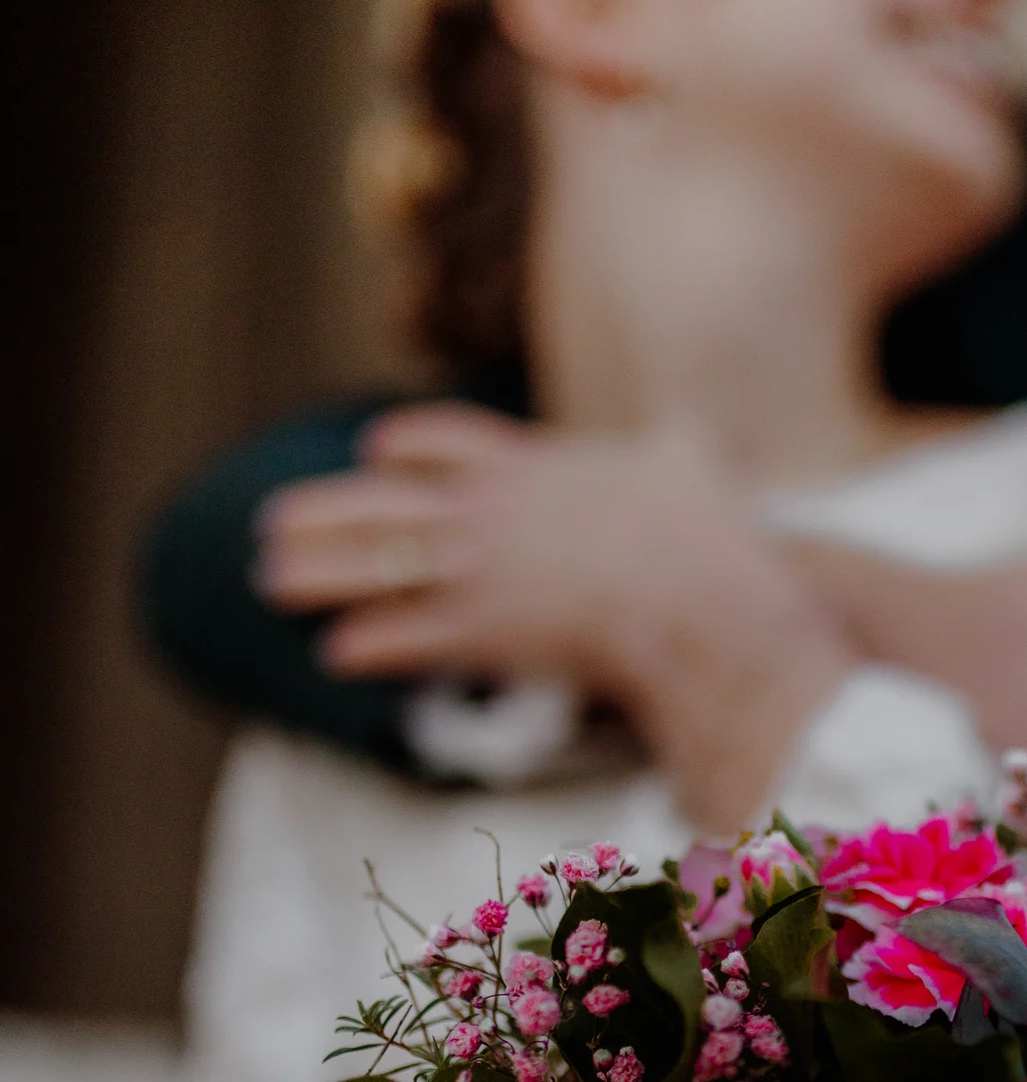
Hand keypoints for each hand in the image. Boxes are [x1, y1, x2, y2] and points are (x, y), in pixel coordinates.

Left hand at [256, 404, 852, 833]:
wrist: (693, 598)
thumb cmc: (703, 535)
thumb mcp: (691, 461)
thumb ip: (679, 441)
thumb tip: (694, 426)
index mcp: (537, 465)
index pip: (450, 442)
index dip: (405, 447)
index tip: (372, 449)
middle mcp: (491, 510)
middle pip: (388, 504)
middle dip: (326, 512)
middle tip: (274, 521)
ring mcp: (480, 570)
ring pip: (378, 565)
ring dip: (318, 571)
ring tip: (269, 578)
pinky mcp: (482, 630)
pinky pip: (407, 637)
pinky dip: (369, 644)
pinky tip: (335, 655)